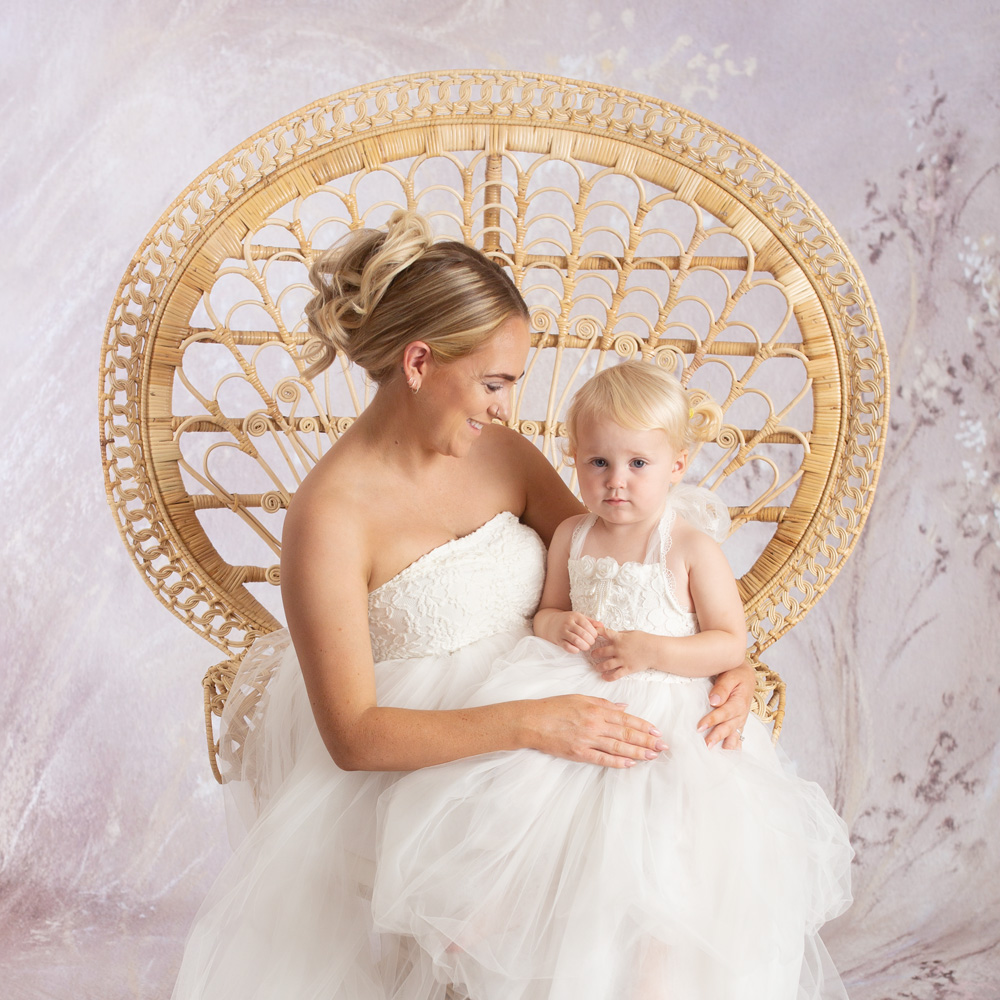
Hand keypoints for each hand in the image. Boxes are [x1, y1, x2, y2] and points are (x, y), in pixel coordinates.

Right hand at [519, 695, 666, 767]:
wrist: (532, 720)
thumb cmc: (554, 707)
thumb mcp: (580, 698)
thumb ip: (603, 703)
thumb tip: (623, 707)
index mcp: (596, 710)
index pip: (625, 718)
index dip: (643, 725)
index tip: (656, 731)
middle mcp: (595, 724)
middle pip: (626, 733)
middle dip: (646, 740)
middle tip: (663, 747)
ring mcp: (587, 739)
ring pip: (618, 747)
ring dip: (637, 752)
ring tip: (652, 756)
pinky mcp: (579, 753)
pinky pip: (602, 759)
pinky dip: (617, 762)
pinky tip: (630, 764)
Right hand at [536, 610, 601, 651]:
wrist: (550, 623)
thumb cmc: (568, 621)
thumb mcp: (579, 617)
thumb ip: (591, 622)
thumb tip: (602, 626)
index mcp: (575, 616)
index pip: (588, 625)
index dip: (594, 633)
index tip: (595, 636)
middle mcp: (568, 623)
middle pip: (583, 634)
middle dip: (590, 641)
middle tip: (591, 642)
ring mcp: (562, 632)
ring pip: (576, 641)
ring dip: (584, 646)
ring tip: (586, 647)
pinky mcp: (558, 640)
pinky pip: (568, 647)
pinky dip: (575, 650)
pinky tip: (577, 649)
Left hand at [588, 625, 655, 679]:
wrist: (655, 650)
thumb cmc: (645, 639)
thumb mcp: (631, 633)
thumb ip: (621, 634)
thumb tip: (613, 634)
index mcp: (619, 638)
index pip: (604, 633)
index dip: (596, 632)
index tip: (592, 634)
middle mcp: (618, 649)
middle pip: (601, 651)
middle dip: (595, 654)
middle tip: (593, 655)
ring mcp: (622, 660)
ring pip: (606, 665)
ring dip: (599, 666)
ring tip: (597, 667)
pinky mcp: (627, 669)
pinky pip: (615, 675)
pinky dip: (608, 677)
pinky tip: (604, 677)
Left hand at [697, 662, 754, 748]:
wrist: (745, 674)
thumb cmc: (735, 673)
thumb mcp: (730, 675)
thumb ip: (722, 688)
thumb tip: (714, 701)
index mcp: (739, 702)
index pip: (724, 713)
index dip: (712, 720)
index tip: (699, 727)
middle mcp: (741, 713)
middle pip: (728, 727)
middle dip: (717, 737)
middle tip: (706, 745)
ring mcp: (741, 719)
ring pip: (734, 734)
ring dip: (725, 744)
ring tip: (716, 754)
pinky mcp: (739, 722)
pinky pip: (738, 736)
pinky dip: (734, 746)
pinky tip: (729, 755)